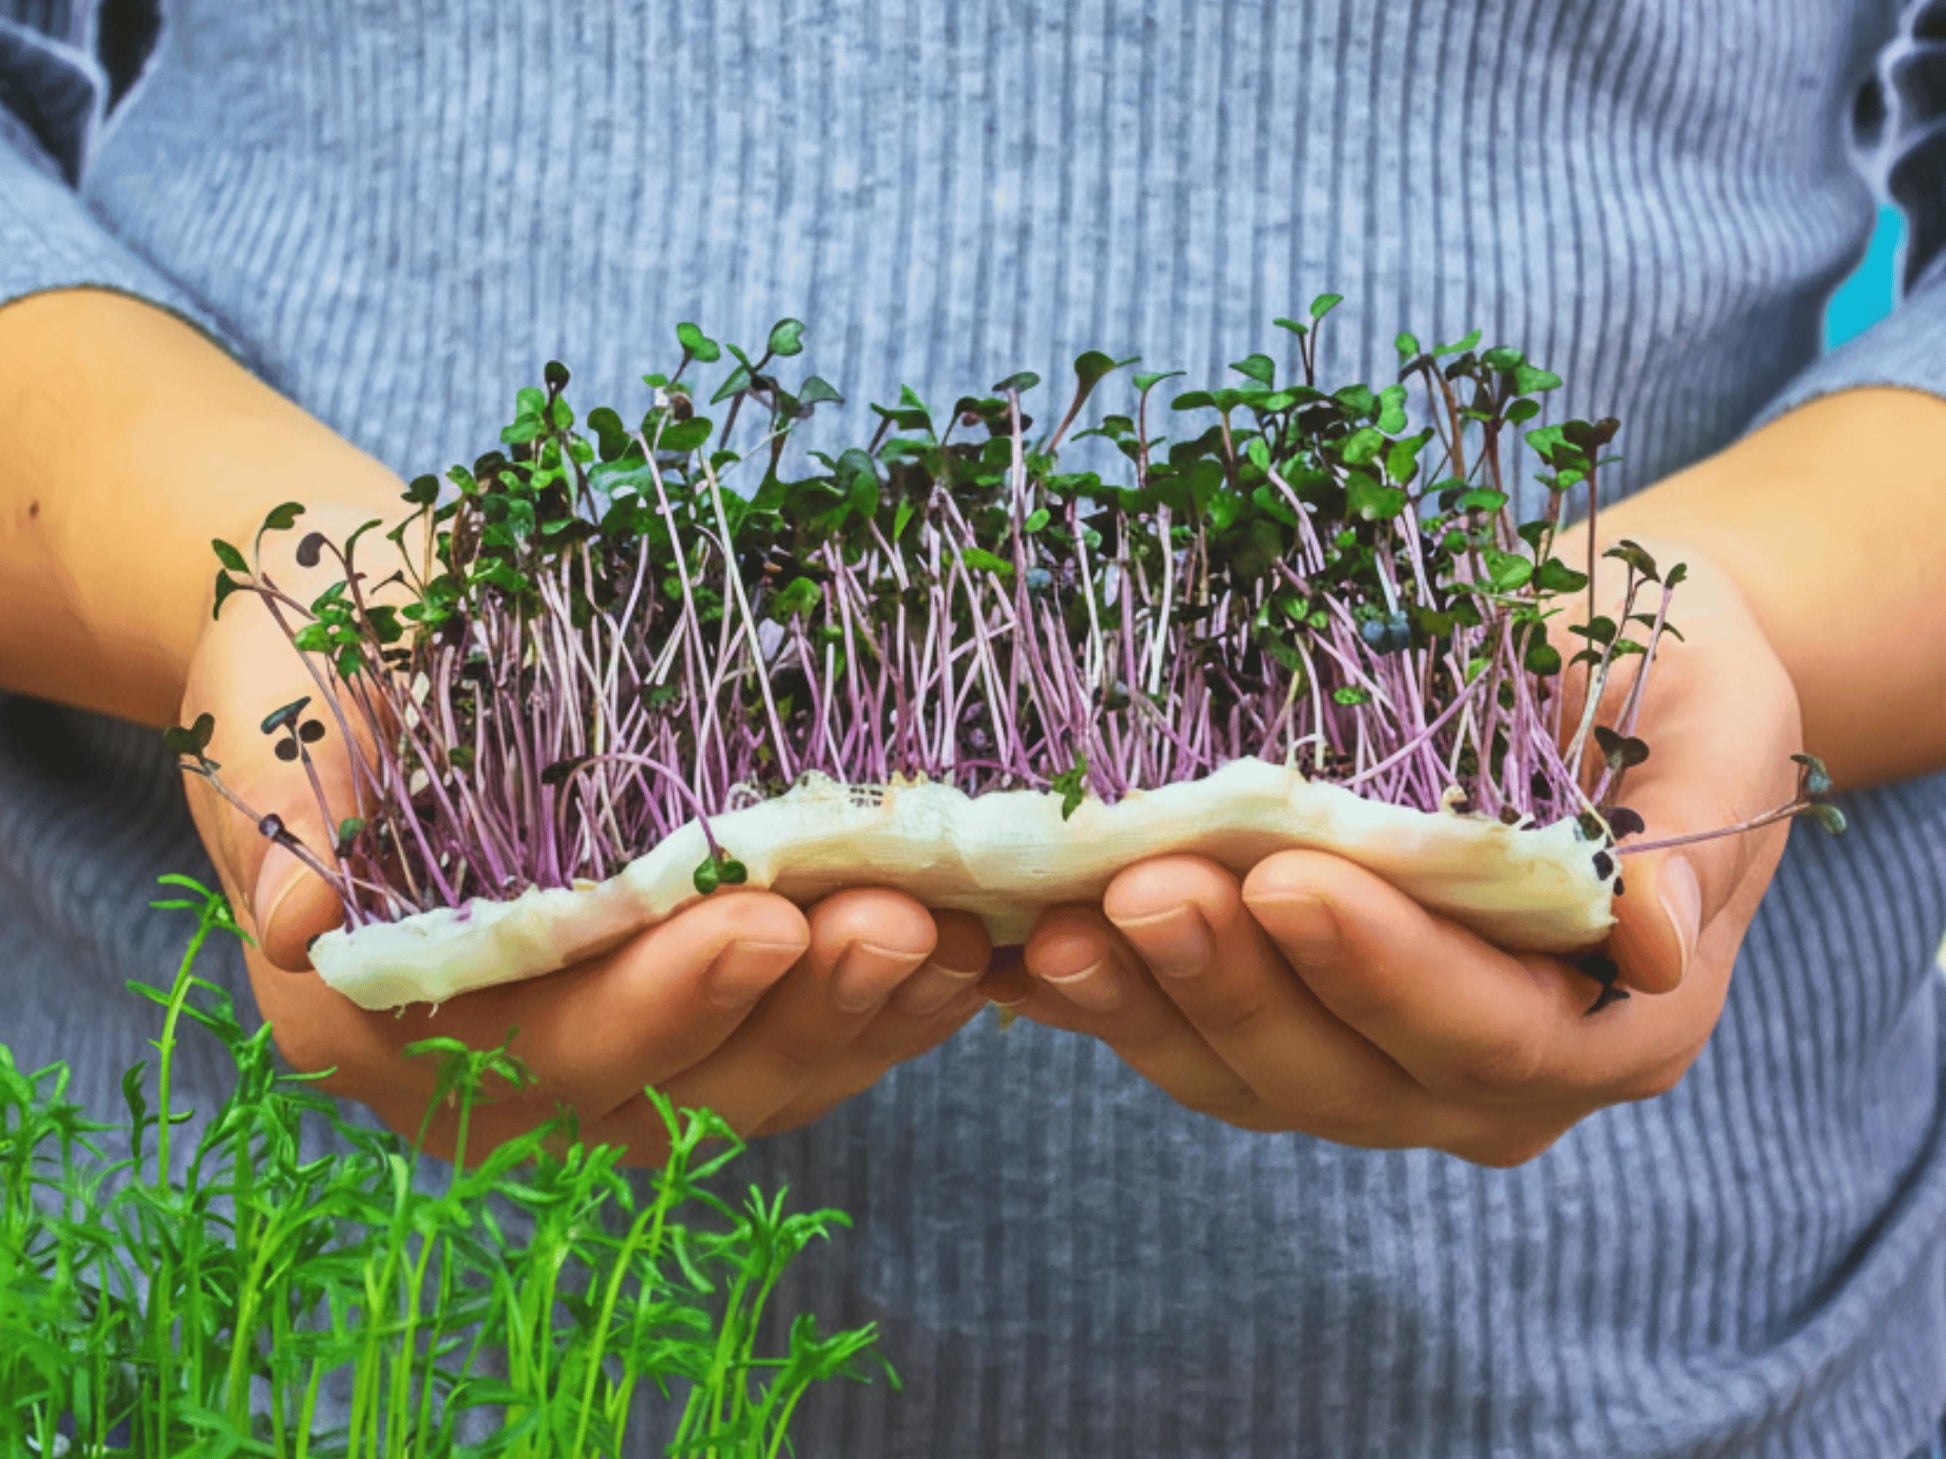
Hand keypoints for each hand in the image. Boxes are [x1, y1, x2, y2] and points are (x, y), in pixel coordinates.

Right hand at [181, 503, 990, 1163]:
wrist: (384, 639)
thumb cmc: (327, 665)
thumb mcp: (278, 711)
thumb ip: (280, 810)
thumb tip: (295, 921)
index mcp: (392, 1023)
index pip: (533, 1045)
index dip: (649, 1001)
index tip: (752, 922)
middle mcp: (508, 1075)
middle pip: (672, 1086)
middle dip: (794, 1010)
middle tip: (895, 921)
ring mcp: (616, 1057)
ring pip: (760, 1079)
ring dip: (865, 1016)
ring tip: (955, 931)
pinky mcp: (701, 1017)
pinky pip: (805, 1043)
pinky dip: (889, 1007)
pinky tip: (970, 947)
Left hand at [1004, 539, 1802, 1165]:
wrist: (1597, 675)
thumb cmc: (1668, 683)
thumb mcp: (1710, 727)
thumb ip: (1686, 835)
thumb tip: (1646, 934)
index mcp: (1614, 1025)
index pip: (1492, 1026)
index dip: (1387, 968)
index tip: (1292, 880)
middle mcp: (1488, 1076)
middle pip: (1347, 1073)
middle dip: (1238, 983)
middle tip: (1142, 887)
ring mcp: (1378, 1065)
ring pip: (1247, 1075)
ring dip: (1146, 1004)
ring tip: (1056, 924)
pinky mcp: (1287, 1023)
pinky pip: (1182, 1036)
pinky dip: (1101, 1002)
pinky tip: (1017, 951)